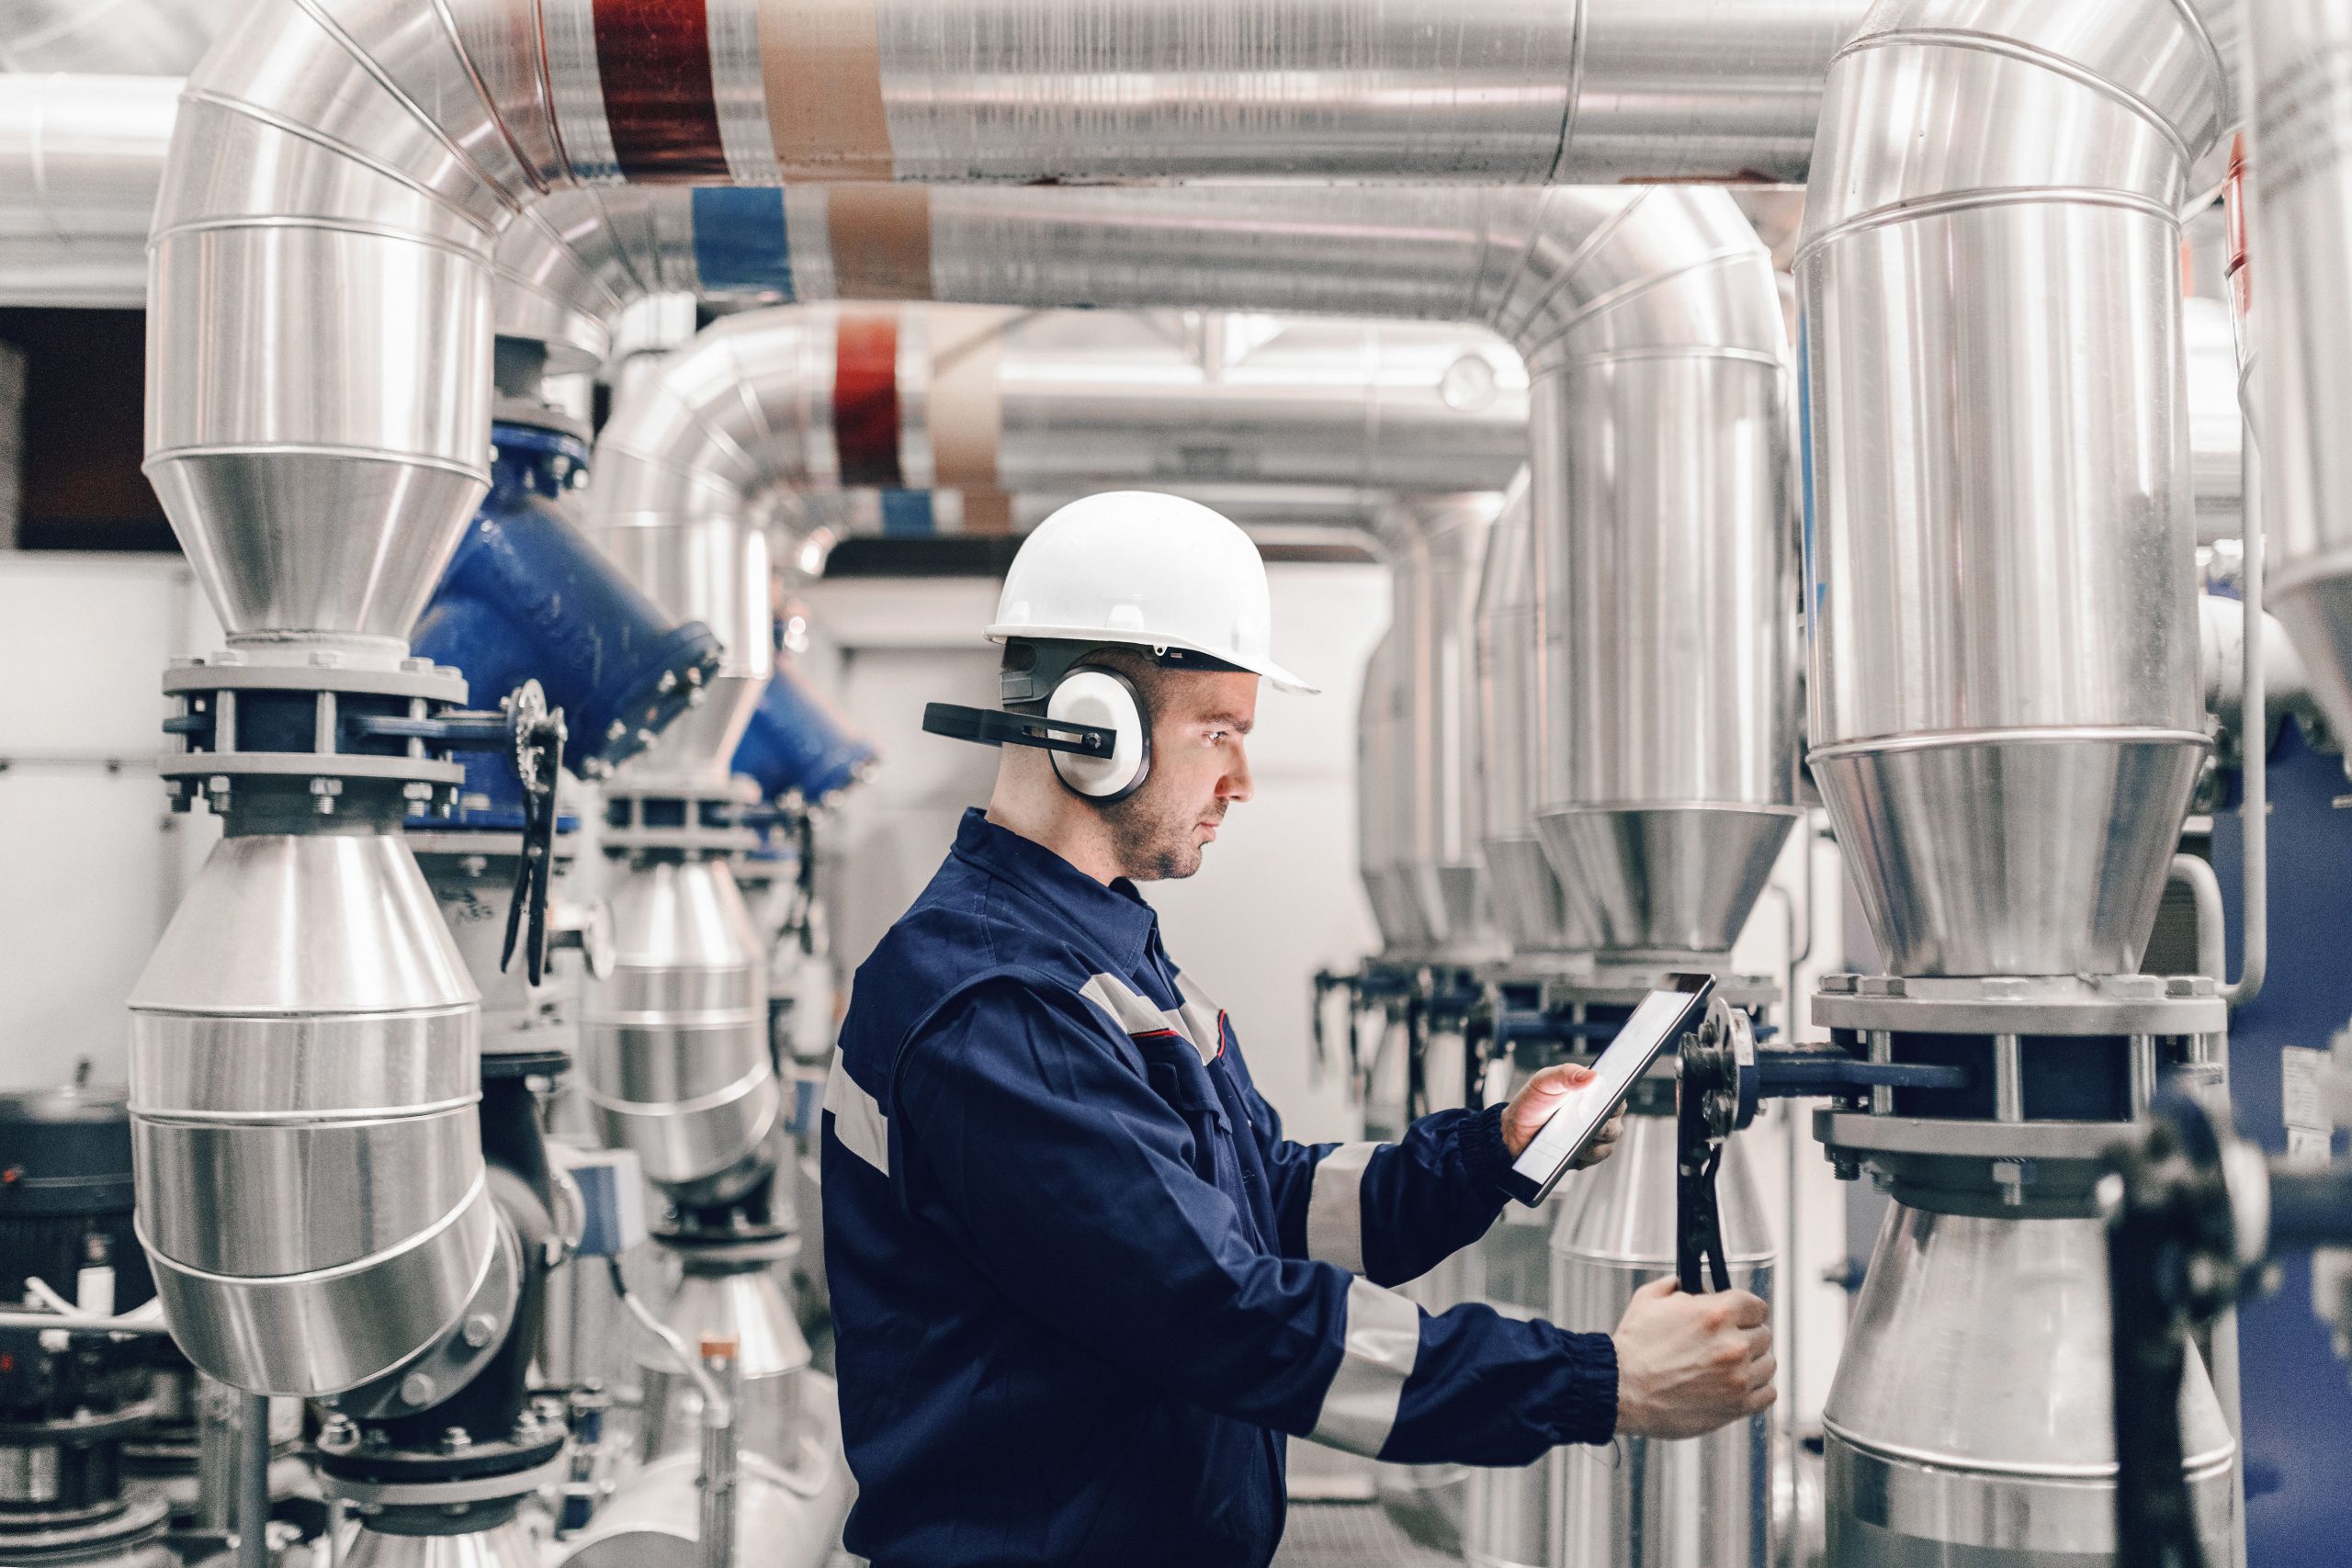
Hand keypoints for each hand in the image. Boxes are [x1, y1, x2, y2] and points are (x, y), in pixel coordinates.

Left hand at [1500, 1063, 1623, 1169]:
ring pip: (1606, 1145)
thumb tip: (1592, 1076)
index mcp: (1595, 1095)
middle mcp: (1601, 1118)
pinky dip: (1580, 1155)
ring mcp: (1595, 1140)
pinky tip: (1567, 1149)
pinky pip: (1590, 1160)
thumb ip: (1566, 1073)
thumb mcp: (1545, 1081)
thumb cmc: (1534, 1101)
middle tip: (1585, 1120)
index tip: (1606, 1102)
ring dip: (1590, 1141)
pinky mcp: (1585, 1158)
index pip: (1618, 1097)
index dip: (1615, 1100)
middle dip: (1602, 1125)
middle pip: (1615, 1125)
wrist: (1515, 1129)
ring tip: (1572, 1137)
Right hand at [1610, 1277, 1774, 1438]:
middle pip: (1763, 1335)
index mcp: (1716, 1313)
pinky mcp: (1736, 1406)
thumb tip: (1694, 1283)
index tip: (1739, 1317)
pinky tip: (1738, 1385)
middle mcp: (1733, 1344)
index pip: (1757, 1306)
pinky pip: (1767, 1394)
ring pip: (1768, 1364)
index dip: (1745, 1310)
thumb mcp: (1650, 1299)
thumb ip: (1678, 1284)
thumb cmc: (1634, 1347)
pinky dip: (1757, 1389)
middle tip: (1725, 1343)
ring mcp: (1737, 1378)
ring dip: (1753, 1363)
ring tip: (1730, 1366)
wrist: (1622, 1389)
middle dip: (1746, 1335)